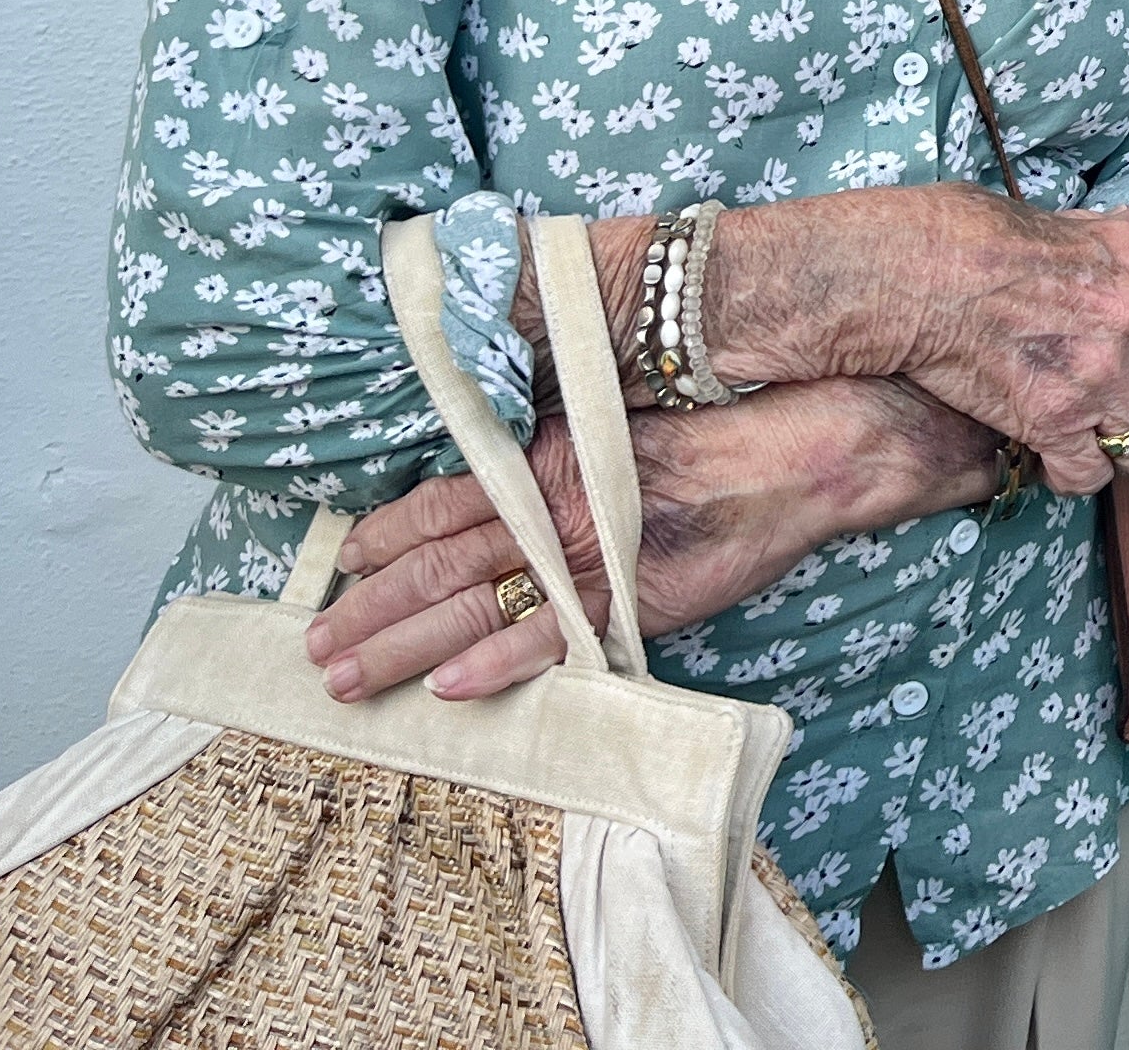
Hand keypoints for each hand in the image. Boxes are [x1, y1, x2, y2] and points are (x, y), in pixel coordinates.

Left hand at [304, 375, 994, 702]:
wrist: (813, 453)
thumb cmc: (734, 441)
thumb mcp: (632, 442)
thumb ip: (571, 463)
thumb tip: (513, 476)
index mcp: (558, 463)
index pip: (451, 499)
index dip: (390, 531)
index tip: (340, 561)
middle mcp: (563, 504)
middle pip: (445, 560)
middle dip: (373, 608)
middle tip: (315, 647)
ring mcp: (595, 551)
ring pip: (477, 599)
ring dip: (404, 644)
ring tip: (345, 678)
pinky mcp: (635, 596)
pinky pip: (552, 635)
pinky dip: (498, 664)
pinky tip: (446, 688)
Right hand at [871, 192, 1128, 496]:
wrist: (924, 273)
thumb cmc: (981, 241)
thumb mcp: (1068, 220)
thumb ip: (1108, 235)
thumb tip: (1126, 228)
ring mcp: (1098, 376)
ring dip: (1122, 453)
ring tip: (1099, 451)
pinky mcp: (1053, 419)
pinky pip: (1090, 473)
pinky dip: (1075, 477)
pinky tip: (1059, 468)